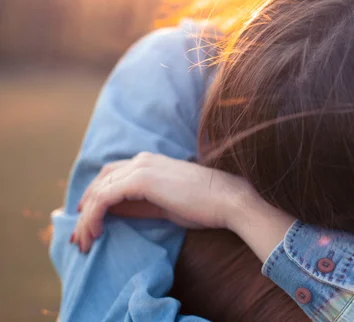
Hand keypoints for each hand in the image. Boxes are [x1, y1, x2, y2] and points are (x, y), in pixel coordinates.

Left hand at [71, 152, 251, 252]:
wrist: (227, 199)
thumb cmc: (204, 205)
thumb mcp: (165, 205)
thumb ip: (138, 204)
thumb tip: (112, 211)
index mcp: (149, 162)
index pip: (111, 176)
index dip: (95, 198)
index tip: (87, 223)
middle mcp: (142, 160)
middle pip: (100, 181)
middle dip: (85, 209)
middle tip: (79, 236)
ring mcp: (141, 167)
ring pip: (99, 190)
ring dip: (86, 217)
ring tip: (83, 240)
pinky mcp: (140, 180)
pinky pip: (105, 198)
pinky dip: (94, 216)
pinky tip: (94, 232)